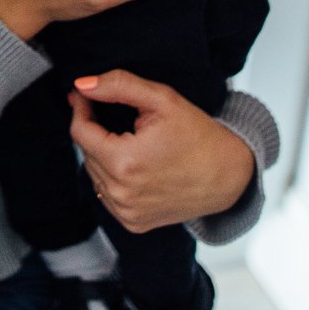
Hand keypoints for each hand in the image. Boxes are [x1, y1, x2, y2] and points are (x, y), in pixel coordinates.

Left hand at [68, 71, 256, 232]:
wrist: (228, 175)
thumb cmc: (199, 136)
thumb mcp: (162, 100)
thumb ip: (118, 86)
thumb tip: (82, 85)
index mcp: (125, 162)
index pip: (79, 132)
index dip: (81, 109)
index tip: (85, 96)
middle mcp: (122, 193)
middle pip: (86, 152)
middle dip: (96, 130)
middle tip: (114, 115)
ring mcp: (127, 212)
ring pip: (94, 173)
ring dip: (102, 154)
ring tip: (130, 140)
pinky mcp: (133, 223)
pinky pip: (107, 194)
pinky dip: (113, 178)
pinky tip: (134, 165)